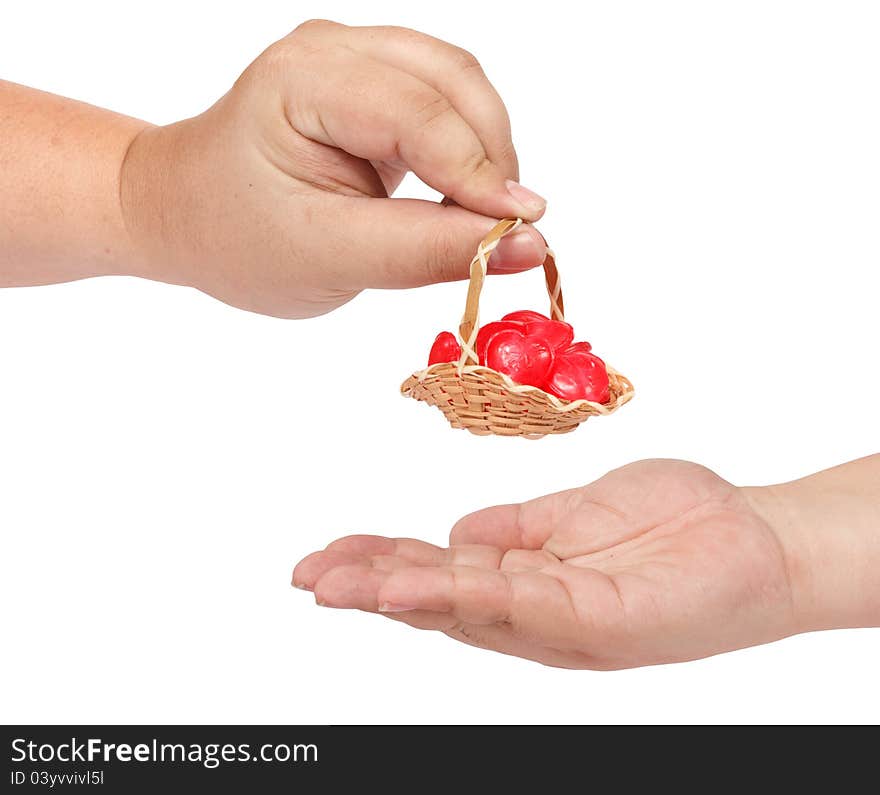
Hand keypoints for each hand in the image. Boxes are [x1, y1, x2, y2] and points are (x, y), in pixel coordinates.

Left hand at [119, 20, 546, 317]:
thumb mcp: (331, 259)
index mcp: (301, 81)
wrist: (187, 215)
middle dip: (491, 157)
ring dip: (486, 150)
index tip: (523, 231)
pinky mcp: (371, 80)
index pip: (416, 113)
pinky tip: (458, 194)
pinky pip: (444, 99)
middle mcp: (330, 50)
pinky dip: (467, 147)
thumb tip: (529, 245)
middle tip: (504, 231)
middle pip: (451, 79)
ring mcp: (353, 57)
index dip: (478, 173)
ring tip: (480, 217)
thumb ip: (429, 251)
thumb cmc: (239, 239)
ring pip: (458, 84)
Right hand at [293, 460, 801, 668]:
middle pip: (438, 600)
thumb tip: (453, 531)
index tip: (326, 551)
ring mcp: (562, 620)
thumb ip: (513, 528)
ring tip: (337, 584)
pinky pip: (515, 607)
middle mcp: (534, 609)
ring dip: (396, 595)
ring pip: (464, 611)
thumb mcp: (572, 513)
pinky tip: (411, 585)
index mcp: (525, 578)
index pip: (438, 568)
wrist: (755, 534)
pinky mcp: (595, 622)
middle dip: (368, 586)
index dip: (381, 560)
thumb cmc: (669, 520)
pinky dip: (456, 595)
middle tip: (307, 576)